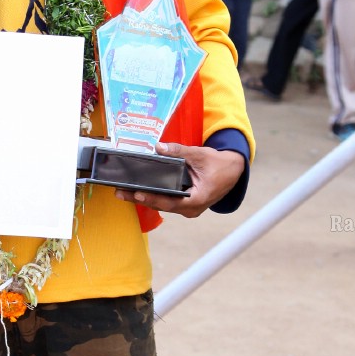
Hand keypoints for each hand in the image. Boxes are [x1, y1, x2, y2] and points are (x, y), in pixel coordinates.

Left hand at [115, 143, 244, 219]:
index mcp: (197, 199)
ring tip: (123, 192)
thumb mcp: (200, 155)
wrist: (233, 171)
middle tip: (120, 193)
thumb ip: (179, 151)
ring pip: (163, 205)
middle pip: (162, 205)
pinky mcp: (185, 204)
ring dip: (144, 198)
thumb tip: (158, 147)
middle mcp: (191, 208)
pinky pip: (167, 202)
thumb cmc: (220, 165)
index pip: (171, 202)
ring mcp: (188, 208)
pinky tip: (137, 191)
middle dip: (141, 198)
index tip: (138, 193)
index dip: (153, 198)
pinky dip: (153, 196)